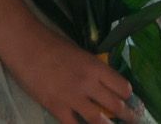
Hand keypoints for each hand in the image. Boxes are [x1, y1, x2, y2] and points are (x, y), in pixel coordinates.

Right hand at [2, 23, 135, 123]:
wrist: (27, 47)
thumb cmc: (52, 44)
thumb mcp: (80, 53)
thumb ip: (92, 68)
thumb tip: (102, 81)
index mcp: (96, 66)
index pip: (122, 86)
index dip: (127, 94)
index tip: (129, 99)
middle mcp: (89, 83)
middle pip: (115, 105)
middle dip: (127, 115)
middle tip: (134, 119)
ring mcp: (73, 97)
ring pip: (98, 119)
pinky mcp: (57, 108)